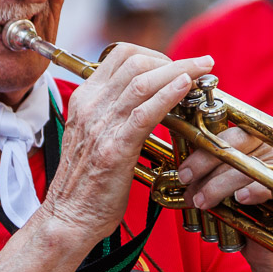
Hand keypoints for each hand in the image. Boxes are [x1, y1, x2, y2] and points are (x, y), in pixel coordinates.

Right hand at [39, 45, 213, 243]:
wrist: (68, 218)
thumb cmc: (87, 184)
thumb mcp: (94, 136)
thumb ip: (114, 114)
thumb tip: (145, 100)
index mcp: (85, 99)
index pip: (119, 56)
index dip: (154, 53)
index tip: (176, 64)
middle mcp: (90, 106)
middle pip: (135, 62)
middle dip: (173, 59)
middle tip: (197, 66)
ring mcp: (101, 126)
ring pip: (143, 81)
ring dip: (180, 69)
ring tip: (203, 68)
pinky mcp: (115, 148)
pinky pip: (145, 112)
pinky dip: (170, 94)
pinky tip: (187, 87)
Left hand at [177, 124, 272, 210]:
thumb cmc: (246, 214)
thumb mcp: (223, 190)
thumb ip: (209, 177)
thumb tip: (183, 177)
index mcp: (252, 143)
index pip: (226, 136)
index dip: (202, 152)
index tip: (183, 173)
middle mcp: (268, 149)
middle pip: (234, 147)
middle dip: (205, 166)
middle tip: (189, 188)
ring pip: (246, 167)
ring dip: (218, 186)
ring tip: (202, 202)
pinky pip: (271, 184)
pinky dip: (253, 190)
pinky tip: (239, 198)